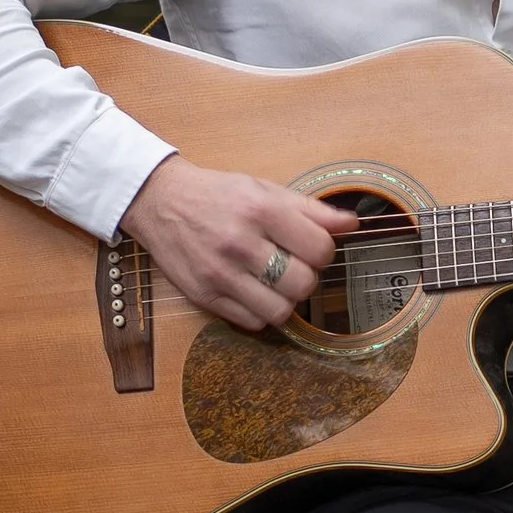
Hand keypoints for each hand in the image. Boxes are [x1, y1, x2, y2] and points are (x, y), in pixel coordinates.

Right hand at [120, 156, 360, 330]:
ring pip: (279, 310)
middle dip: (307, 278)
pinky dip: (261, 312)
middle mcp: (240, 244)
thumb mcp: (266, 190)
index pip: (320, 249)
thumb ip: (312, 210)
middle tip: (295, 267)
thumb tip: (353, 225)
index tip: (312, 248)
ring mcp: (219, 274)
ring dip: (286, 300)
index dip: (324, 252)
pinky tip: (256, 293)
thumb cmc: (219, 194)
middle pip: (302, 284)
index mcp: (261, 211)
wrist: (160, 202)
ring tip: (277, 283)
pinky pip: (251, 322)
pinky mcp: (203, 296)